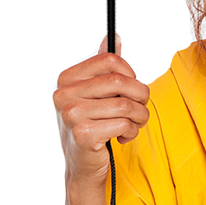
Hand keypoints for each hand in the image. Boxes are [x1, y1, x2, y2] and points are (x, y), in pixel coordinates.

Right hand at [53, 34, 150, 186]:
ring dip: (139, 116)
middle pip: (120, 81)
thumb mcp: (94, 94)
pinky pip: (123, 124)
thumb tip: (113, 36)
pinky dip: (132, 131)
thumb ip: (103, 66)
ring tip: (135, 124)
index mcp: (66, 79)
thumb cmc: (92, 126)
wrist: (82, 167)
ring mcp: (71, 115)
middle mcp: (64, 94)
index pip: (109, 60)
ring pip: (125, 104)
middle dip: (141, 95)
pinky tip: (122, 137)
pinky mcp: (82, 135)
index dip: (130, 73)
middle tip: (141, 107)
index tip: (131, 87)